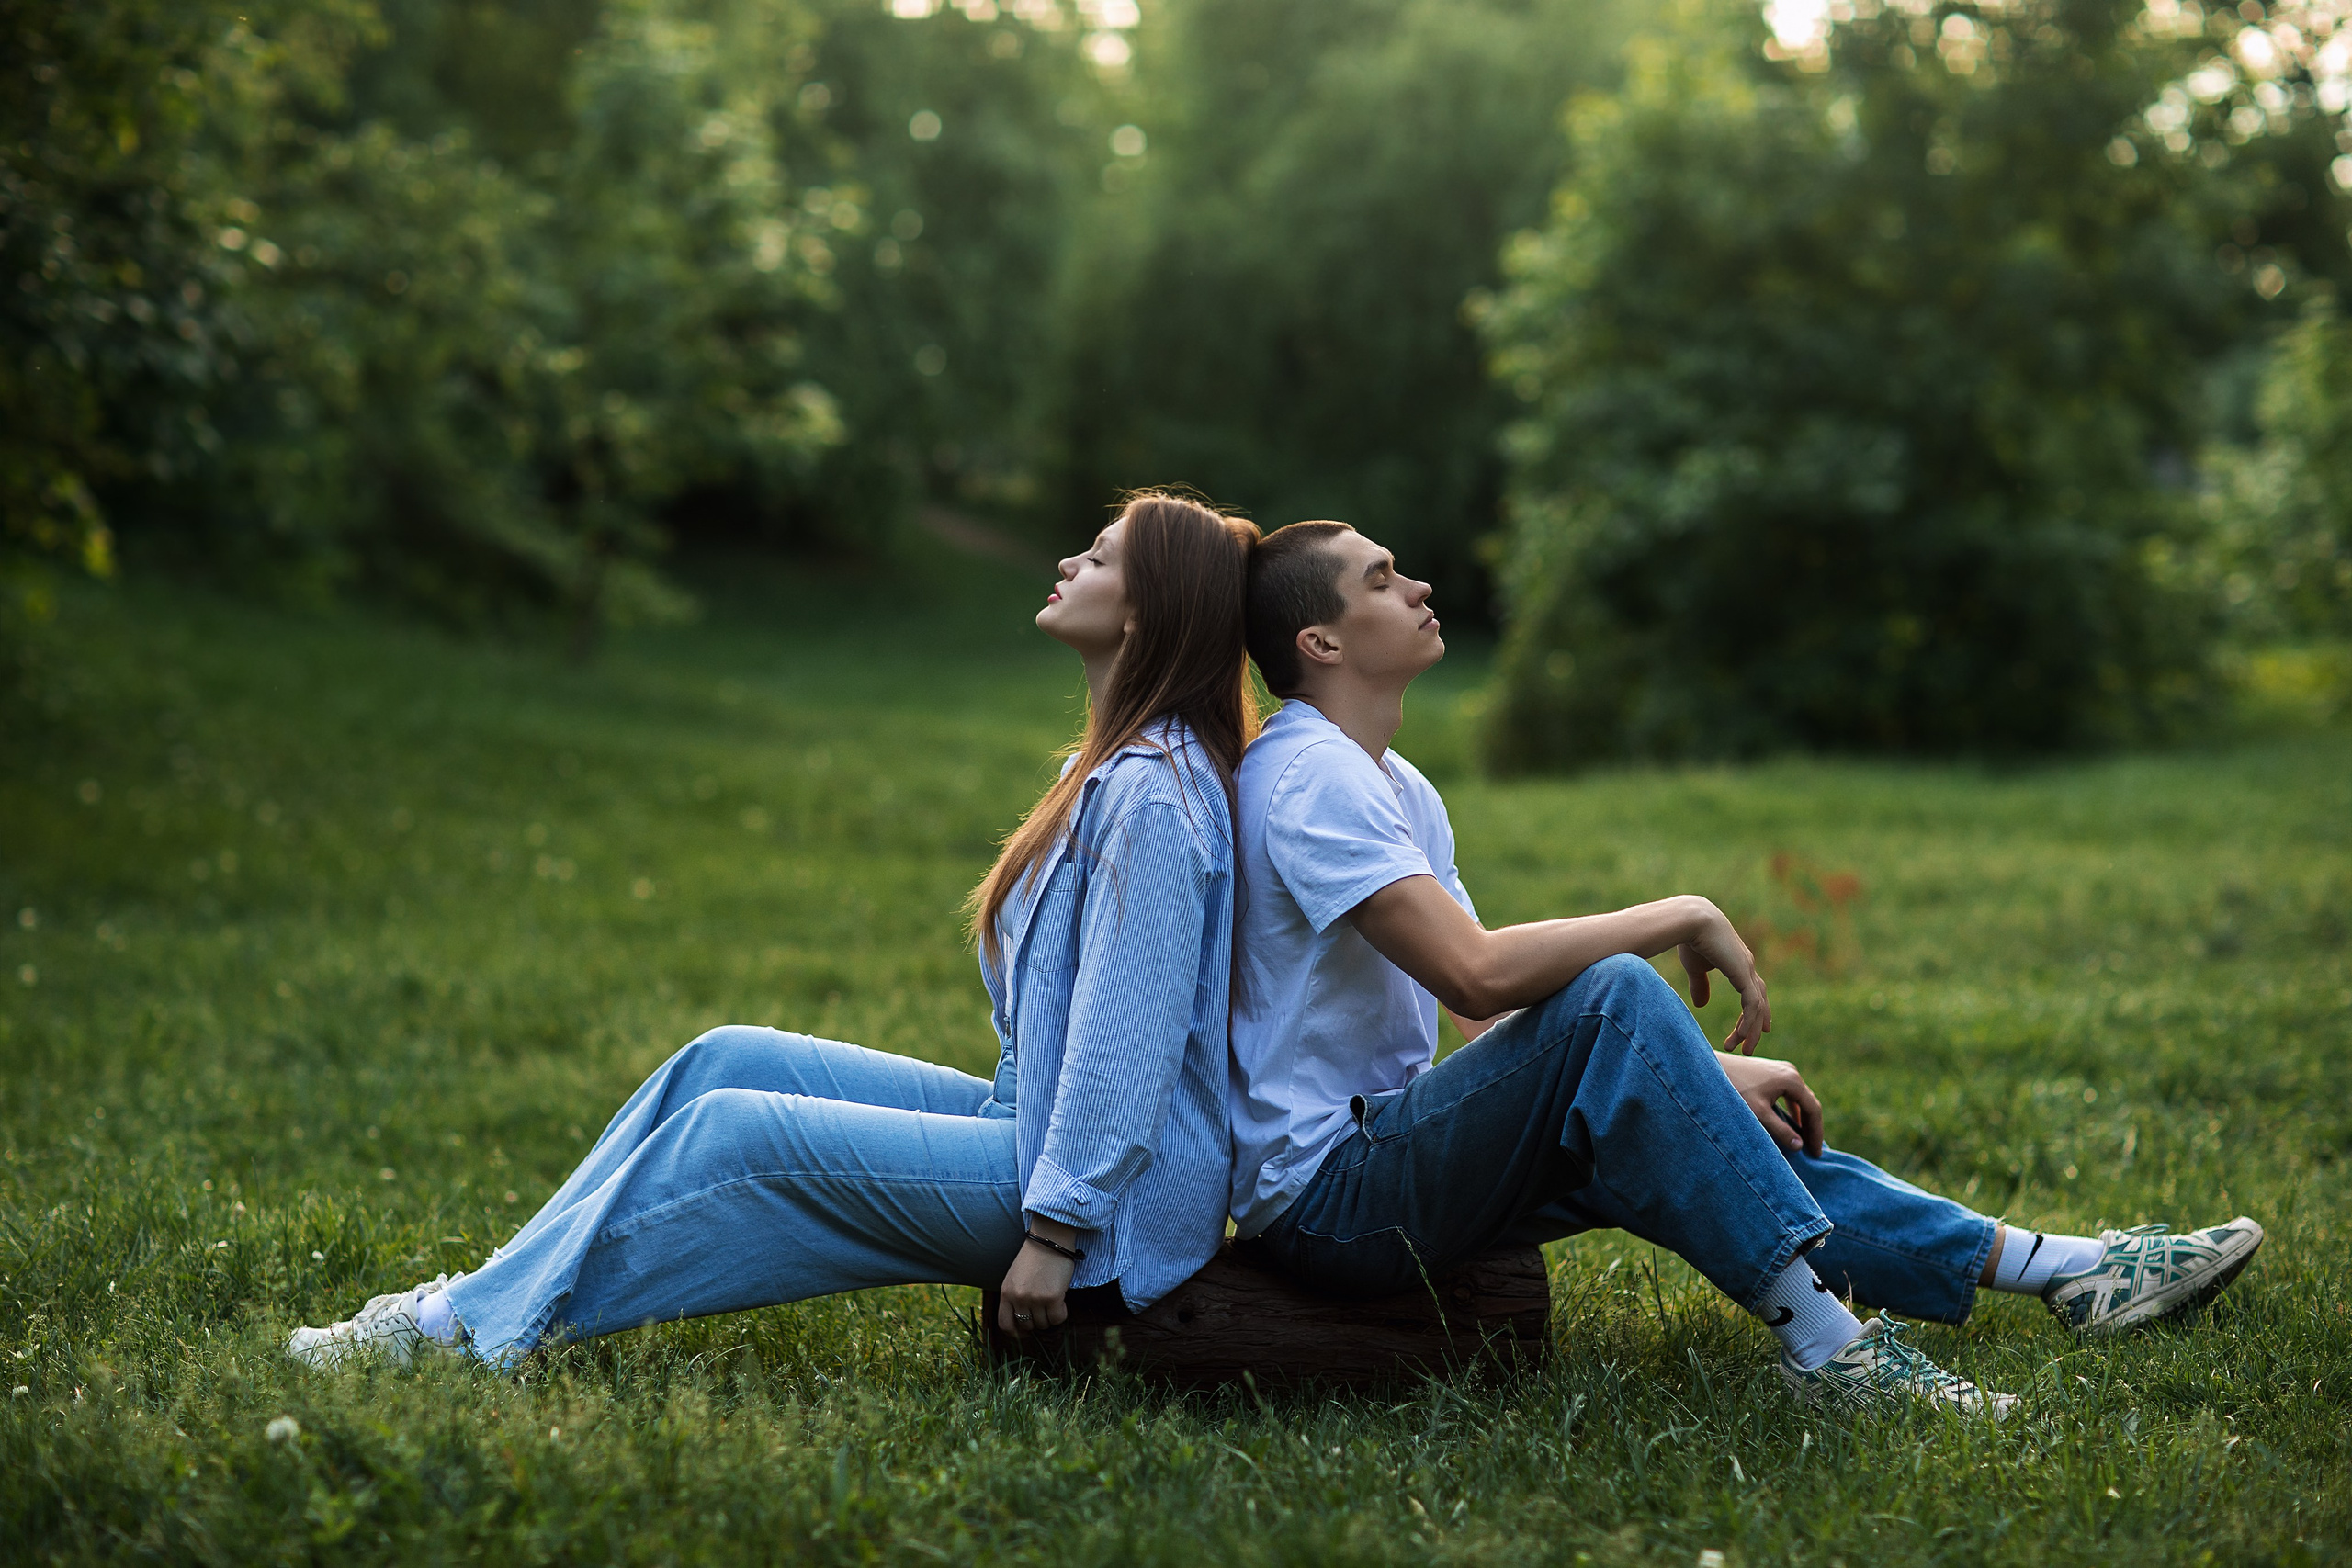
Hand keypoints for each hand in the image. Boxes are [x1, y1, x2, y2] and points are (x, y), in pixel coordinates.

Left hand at [997, 1217, 1075, 1335]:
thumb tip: (1022, 1322)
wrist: (1049, 1240)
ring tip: (1053, 1300)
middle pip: (1027, 1326)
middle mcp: (1018, 1298)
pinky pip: (1058, 1318)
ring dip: (1050, 1316)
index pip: (1005, 1324)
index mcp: (1006, 1293)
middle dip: (1037, 1321)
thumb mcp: (1014, 1277)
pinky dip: (1062, 1313)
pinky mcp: (1053, 1297)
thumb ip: (1014, 1297)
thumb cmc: (1034, 1258)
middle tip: (1044, 1308)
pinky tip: (1062, 1300)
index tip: (1025, 1333)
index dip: (1015, 1333)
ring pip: (1044, 1324)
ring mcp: (1035, 1298)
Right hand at [1676, 898, 1770, 1053]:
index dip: (1754, 1008)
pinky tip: (1742, 1036)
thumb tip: (1701, 1004)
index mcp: (1737, 961)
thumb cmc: (1690, 939)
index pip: (1752, 988)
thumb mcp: (1695, 967)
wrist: (1690, 920)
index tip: (1754, 1027)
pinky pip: (1752, 1004)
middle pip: (1759, 999)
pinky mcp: (1743, 974)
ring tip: (1742, 1048)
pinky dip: (1748, 1023)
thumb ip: (1700, 985)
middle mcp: (1746, 965)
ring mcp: (1747, 969)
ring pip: (1757, 1006)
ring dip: (1750, 1030)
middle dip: (1758, 1021)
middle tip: (1754, 1042)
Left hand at [1717, 1050, 1822, 1156]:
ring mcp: (1783, 1069)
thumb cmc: (1735, 1089)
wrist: (1711, 1069)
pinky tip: (1791, 1124)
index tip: (1816, 1154)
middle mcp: (1791, 1072)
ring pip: (1801, 1098)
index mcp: (1792, 1080)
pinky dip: (1794, 1110)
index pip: (1813, 1110)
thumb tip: (1799, 1146)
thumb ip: (1780, 1130)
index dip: (1816, 1134)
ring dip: (1803, 1119)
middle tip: (1813, 1151)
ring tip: (1804, 1140)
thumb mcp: (1759, 1114)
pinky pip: (1791, 1094)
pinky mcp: (1773, 1071)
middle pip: (1810, 1103)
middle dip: (1812, 1128)